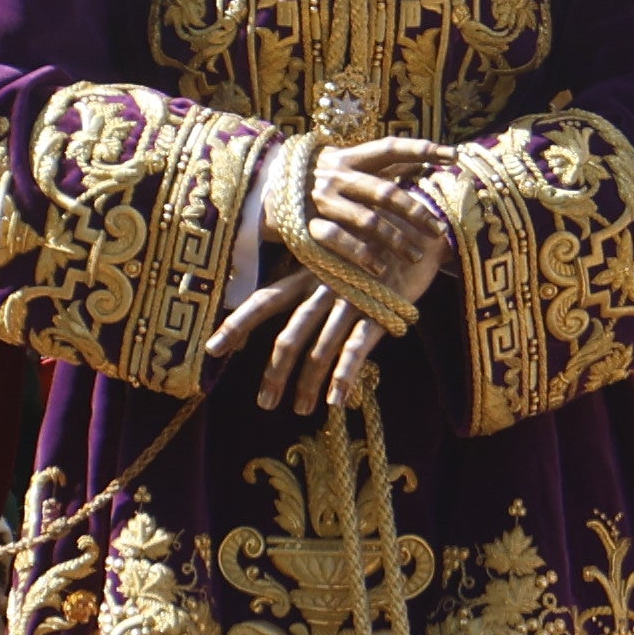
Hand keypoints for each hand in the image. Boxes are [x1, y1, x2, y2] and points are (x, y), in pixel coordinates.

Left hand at [205, 137, 449, 413]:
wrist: (421, 224)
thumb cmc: (375, 244)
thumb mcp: (336, 257)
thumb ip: (312, 281)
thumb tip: (291, 310)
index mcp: (307, 273)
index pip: (264, 299)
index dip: (238, 324)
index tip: (212, 349)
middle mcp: (322, 287)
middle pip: (289, 333)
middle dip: (273, 370)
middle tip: (263, 403)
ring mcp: (351, 298)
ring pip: (320, 347)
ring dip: (307, 383)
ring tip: (299, 410)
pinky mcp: (380, 309)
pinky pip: (357, 347)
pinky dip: (344, 376)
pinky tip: (336, 402)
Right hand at [305, 134, 448, 284]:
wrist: (262, 190)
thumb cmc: (316, 178)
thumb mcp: (346, 164)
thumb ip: (382, 165)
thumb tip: (420, 159)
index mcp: (350, 158)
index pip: (391, 148)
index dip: (422, 149)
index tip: (452, 155)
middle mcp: (338, 175)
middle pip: (385, 191)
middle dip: (415, 212)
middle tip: (438, 230)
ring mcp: (322, 201)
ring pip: (367, 220)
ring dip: (396, 239)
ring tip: (417, 255)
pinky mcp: (308, 225)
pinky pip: (339, 241)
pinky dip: (361, 255)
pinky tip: (380, 268)